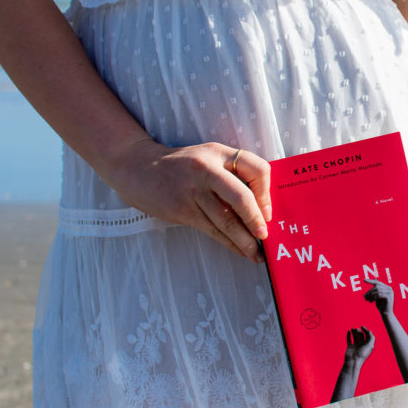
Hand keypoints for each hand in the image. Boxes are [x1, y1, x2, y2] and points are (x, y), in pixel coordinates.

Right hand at [105, 137, 271, 260]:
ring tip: (257, 254)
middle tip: (266, 236)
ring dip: (244, 240)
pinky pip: (212, 230)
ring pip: (226, 220)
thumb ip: (233, 173)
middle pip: (241, 197)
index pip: (255, 167)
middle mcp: (207, 170)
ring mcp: (193, 191)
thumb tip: (263, 207)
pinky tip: (240, 251)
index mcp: (219, 153)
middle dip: (256, 220)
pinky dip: (229, 243)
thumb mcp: (209, 159)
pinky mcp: (182, 209)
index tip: (269, 211)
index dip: (266, 191)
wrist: (139, 169)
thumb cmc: (183, 167)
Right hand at [343, 326, 374, 364]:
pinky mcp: (350, 347)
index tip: (362, 326)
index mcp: (367, 345)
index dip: (366, 330)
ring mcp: (355, 346)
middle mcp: (362, 345)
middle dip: (359, 331)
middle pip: (361, 335)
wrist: (353, 361)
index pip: (367, 336)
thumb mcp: (370, 346)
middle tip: (356, 329)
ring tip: (352, 329)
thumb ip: (371, 338)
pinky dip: (348, 335)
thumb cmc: (362, 354)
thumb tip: (370, 331)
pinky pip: (349, 340)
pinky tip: (348, 331)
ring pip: (355, 337)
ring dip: (354, 332)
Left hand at [364, 279, 394, 316]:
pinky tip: (371, 301)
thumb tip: (368, 288)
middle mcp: (389, 288)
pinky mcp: (389, 297)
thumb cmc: (381, 306)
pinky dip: (373, 297)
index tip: (364, 280)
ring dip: (370, 295)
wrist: (386, 314)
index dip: (371, 281)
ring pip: (377, 290)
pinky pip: (379, 295)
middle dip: (369, 291)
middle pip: (376, 286)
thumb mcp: (377, 297)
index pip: (378, 282)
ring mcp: (390, 292)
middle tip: (364, 296)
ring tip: (367, 299)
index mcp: (387, 287)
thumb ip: (374, 291)